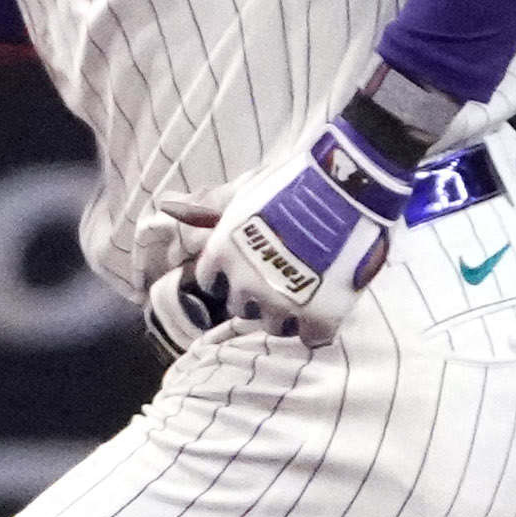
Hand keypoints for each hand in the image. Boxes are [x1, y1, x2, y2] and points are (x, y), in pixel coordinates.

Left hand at [183, 66, 458, 344]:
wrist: (349, 182)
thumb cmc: (295, 179)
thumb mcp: (245, 191)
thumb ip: (209, 206)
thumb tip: (166, 204)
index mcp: (222, 253)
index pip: (212, 282)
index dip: (231, 275)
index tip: (252, 265)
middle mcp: (245, 283)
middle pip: (241, 308)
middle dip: (257, 296)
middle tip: (283, 278)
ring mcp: (282, 302)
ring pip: (274, 326)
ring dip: (287, 314)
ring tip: (309, 292)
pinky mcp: (319, 314)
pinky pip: (311, 338)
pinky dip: (318, 327)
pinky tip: (329, 307)